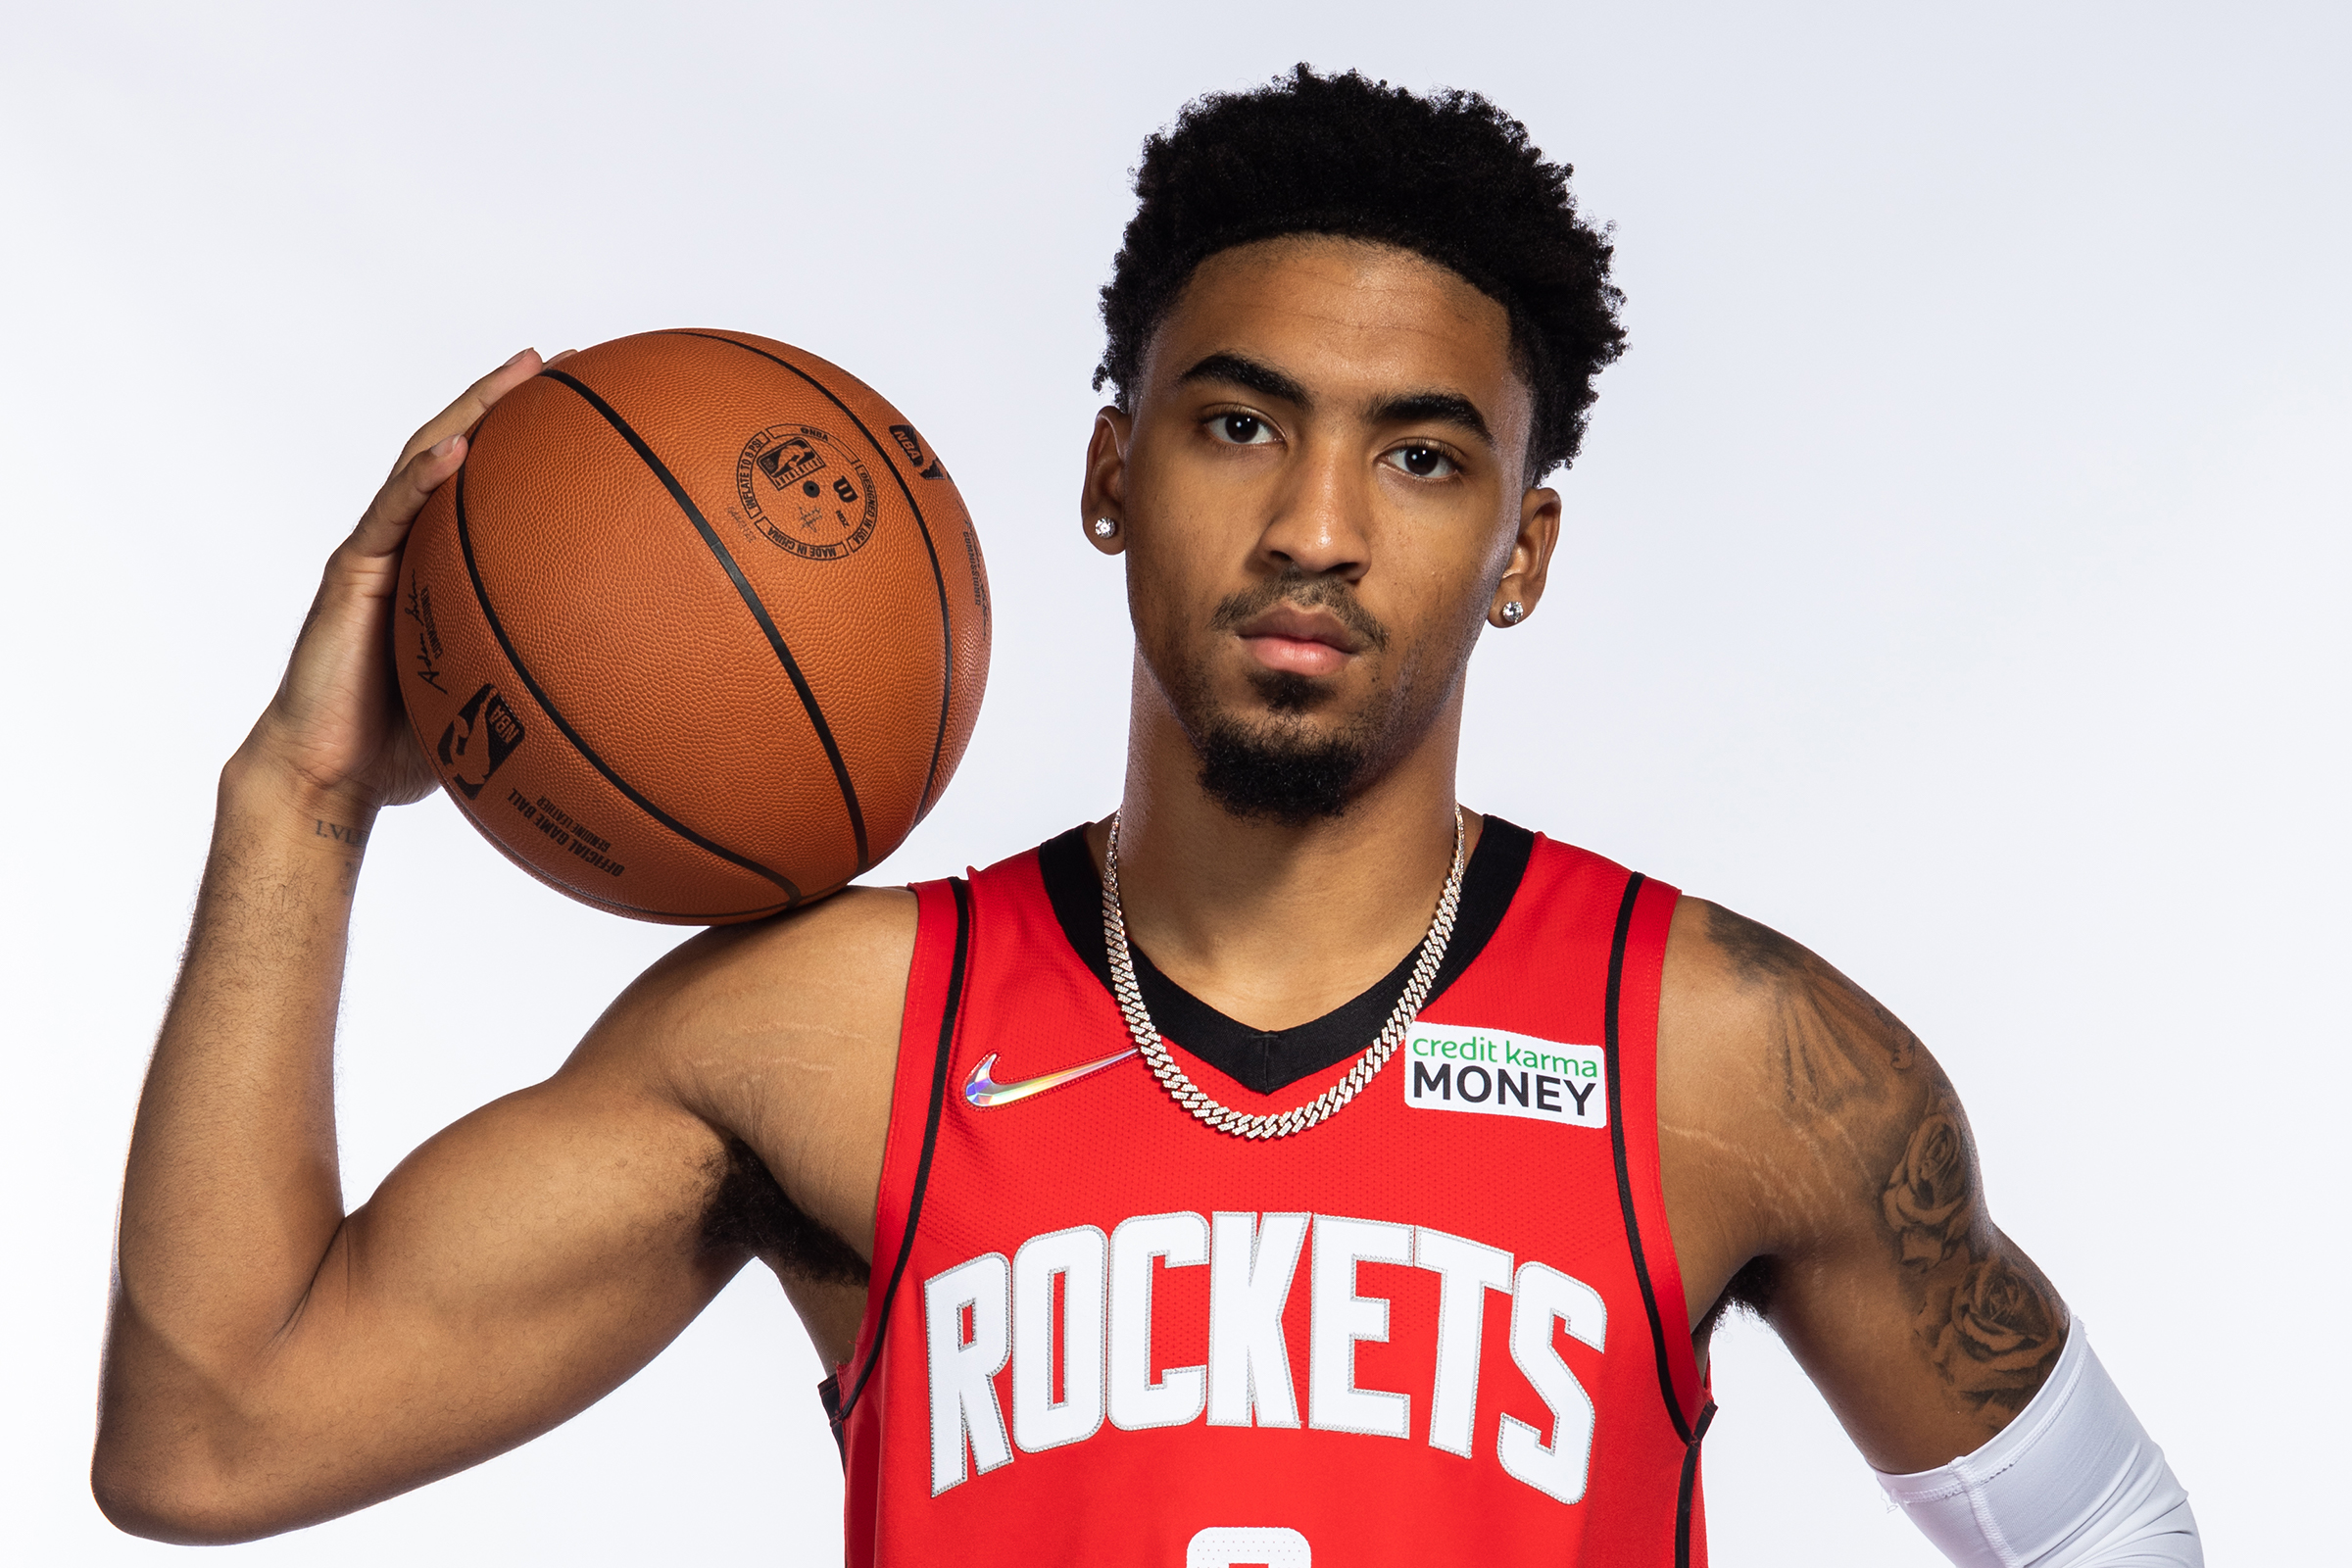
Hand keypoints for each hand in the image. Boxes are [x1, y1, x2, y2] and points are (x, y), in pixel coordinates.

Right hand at [234, 347, 566, 812]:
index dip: (538, 441)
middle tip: (570, 361)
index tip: (596, 403)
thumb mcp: (501, 706)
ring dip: (474, 410)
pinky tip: (457, 449)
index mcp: (446, 566)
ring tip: (524, 371)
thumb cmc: (412, 748)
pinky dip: (422, 478)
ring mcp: (379, 552)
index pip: (496, 484)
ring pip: (427, 460)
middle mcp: (413, 545)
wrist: (333, 776)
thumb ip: (551, 679)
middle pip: (465, 450)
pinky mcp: (352, 573)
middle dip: (512, 400)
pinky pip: (391, 515)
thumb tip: (643, 697)